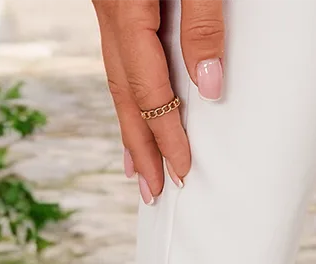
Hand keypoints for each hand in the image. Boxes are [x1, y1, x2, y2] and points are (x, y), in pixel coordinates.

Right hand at [92, 0, 224, 201]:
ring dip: (129, 126)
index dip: (166, 134)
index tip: (182, 170)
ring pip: (116, 77)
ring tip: (139, 167)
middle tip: (153, 192)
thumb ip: (202, 25)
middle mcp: (108, 8)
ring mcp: (107, 2)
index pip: (148, 89)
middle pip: (124, 94)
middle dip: (140, 148)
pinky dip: (128, 91)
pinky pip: (119, 57)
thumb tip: (208, 85)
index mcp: (126, 7)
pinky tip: (133, 106)